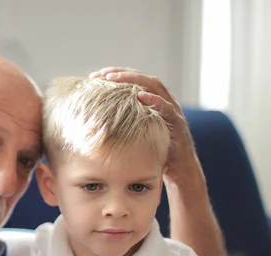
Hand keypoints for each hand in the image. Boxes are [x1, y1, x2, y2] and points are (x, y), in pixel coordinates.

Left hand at [89, 67, 200, 183]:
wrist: (178, 167)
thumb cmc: (154, 148)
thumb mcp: (135, 131)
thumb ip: (122, 122)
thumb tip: (92, 122)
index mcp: (153, 99)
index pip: (133, 79)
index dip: (114, 74)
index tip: (94, 76)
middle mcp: (163, 99)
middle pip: (142, 77)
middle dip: (120, 73)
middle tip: (100, 74)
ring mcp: (172, 108)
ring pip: (155, 85)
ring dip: (134, 80)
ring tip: (114, 79)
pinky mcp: (178, 122)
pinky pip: (167, 107)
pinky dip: (155, 100)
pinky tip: (141, 96)